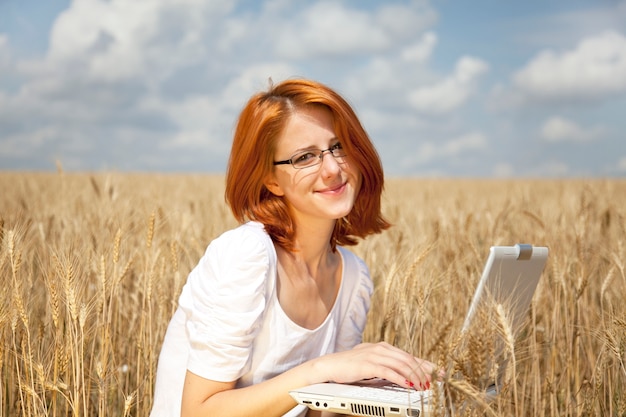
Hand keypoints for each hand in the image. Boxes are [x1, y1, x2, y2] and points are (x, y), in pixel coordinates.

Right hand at [312, 342, 441, 389]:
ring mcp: (374, 355)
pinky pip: (389, 372)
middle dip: (425, 370)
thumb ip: (385, 365)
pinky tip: (409, 386)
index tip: (438, 372)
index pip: (409, 355)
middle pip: (409, 359)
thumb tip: (402, 375)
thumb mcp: (370, 363)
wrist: (329, 365)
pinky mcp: (368, 365)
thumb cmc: (349, 366)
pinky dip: (401, 379)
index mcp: (383, 347)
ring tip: (425, 386)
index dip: (425, 364)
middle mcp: (381, 348)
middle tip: (437, 380)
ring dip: (416, 377)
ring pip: (402, 365)